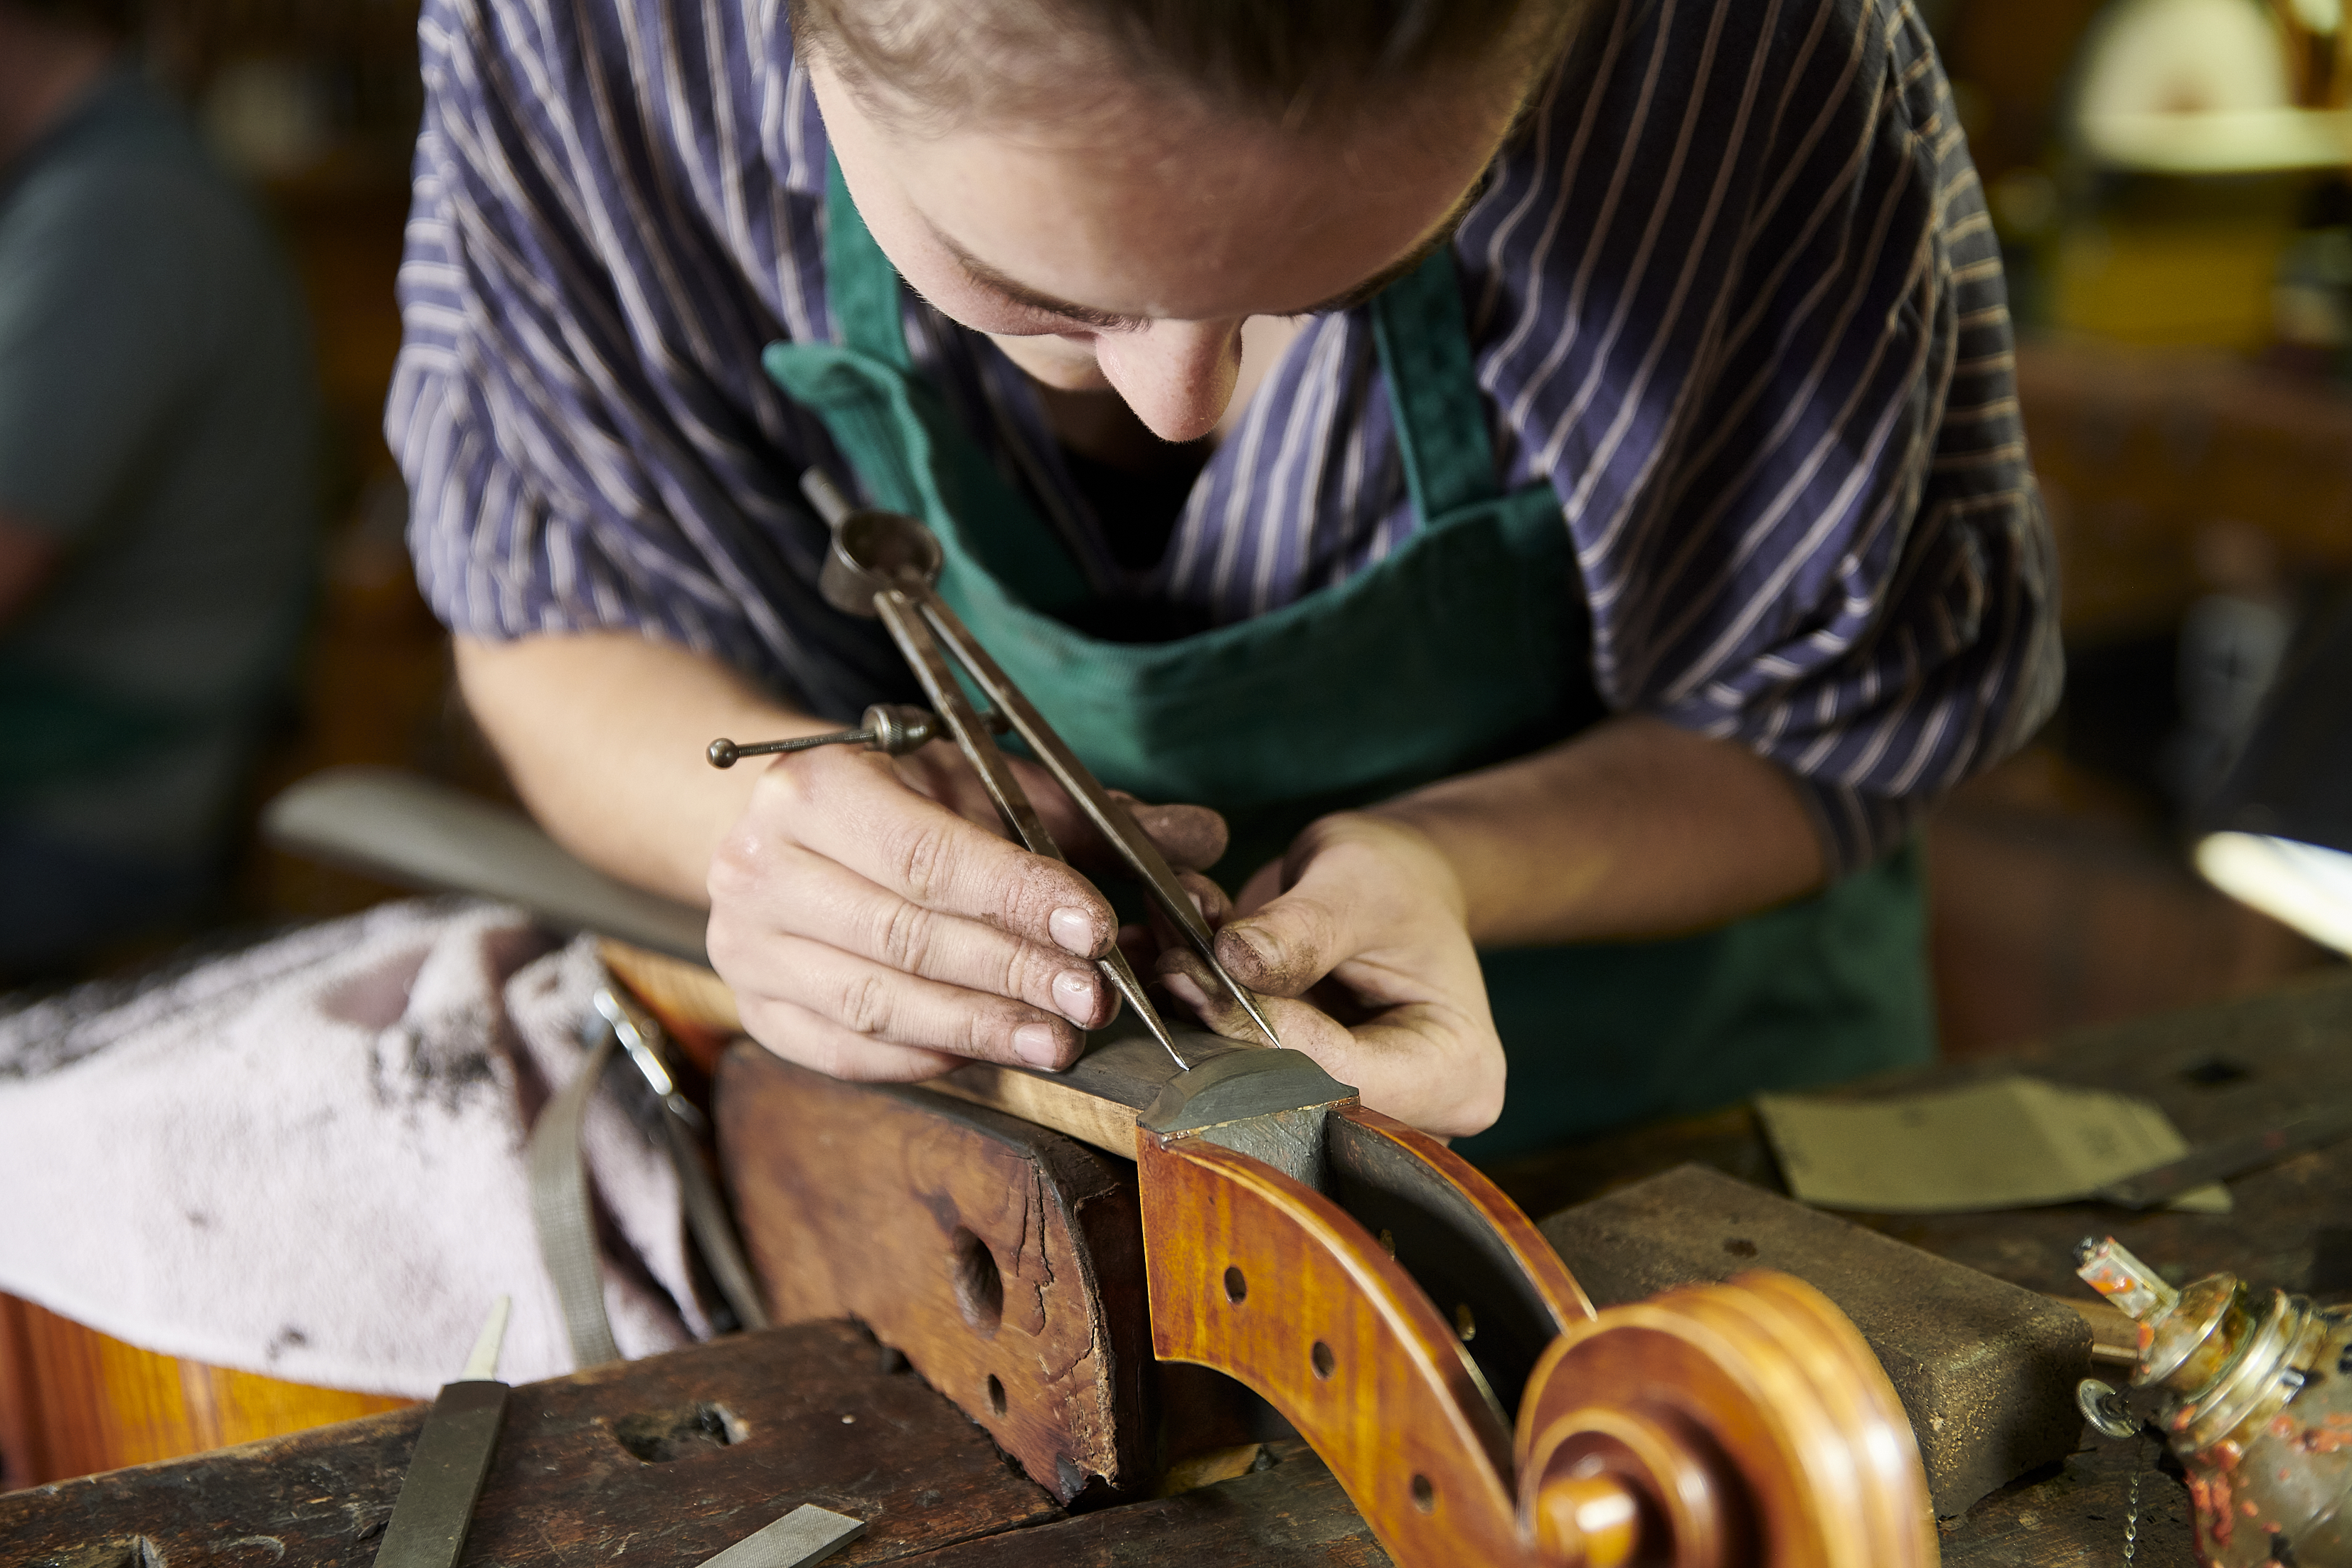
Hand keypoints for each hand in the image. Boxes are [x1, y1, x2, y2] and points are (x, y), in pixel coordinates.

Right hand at [706, 736, 1225, 1082]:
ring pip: (877, 1003)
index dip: (1020, 898)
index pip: (930, 857)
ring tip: (1060, 1041)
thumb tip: (1202, 840)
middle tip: (1095, 1000)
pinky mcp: (758, 1009)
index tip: (1097, 931)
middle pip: (908, 937)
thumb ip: (1088, 815)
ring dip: (981, 1028)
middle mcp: (760, 865)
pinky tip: (993, 1051)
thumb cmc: (905, 797)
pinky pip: (849, 1050)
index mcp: (815, 786)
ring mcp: (747, 946)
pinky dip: (928, 1056)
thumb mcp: (985, 782)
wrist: (789, 826)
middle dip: (1013, 973)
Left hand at [1157, 812, 1504, 1137]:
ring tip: (1157, 953)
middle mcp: (1413, 1117)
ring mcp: (1357, 1116)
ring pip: (1251, 1093)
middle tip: (1164, 960)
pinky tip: (1161, 967)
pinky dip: (1192, 1024)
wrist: (1396, 889)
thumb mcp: (1358, 883)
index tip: (1191, 972)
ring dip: (1194, 1026)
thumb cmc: (1398, 881)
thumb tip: (1231, 960)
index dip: (1258, 1029)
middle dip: (1217, 1029)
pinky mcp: (1302, 1101)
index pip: (1341, 1075)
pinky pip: (1233, 1079)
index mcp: (1458, 1074)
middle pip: (1295, 1098)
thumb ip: (1301, 928)